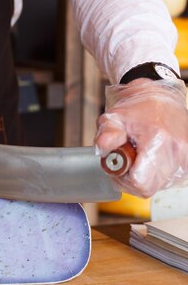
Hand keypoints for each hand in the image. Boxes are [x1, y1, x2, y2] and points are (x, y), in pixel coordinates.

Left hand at [95, 78, 187, 197]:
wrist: (161, 97)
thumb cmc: (137, 107)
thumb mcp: (114, 117)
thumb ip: (106, 134)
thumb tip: (104, 148)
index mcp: (158, 140)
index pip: (140, 182)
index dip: (124, 179)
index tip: (119, 166)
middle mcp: (177, 151)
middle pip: (148, 187)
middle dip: (132, 180)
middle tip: (126, 161)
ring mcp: (186, 157)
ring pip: (159, 186)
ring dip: (145, 177)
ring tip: (139, 157)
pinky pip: (168, 179)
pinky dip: (156, 174)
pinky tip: (150, 159)